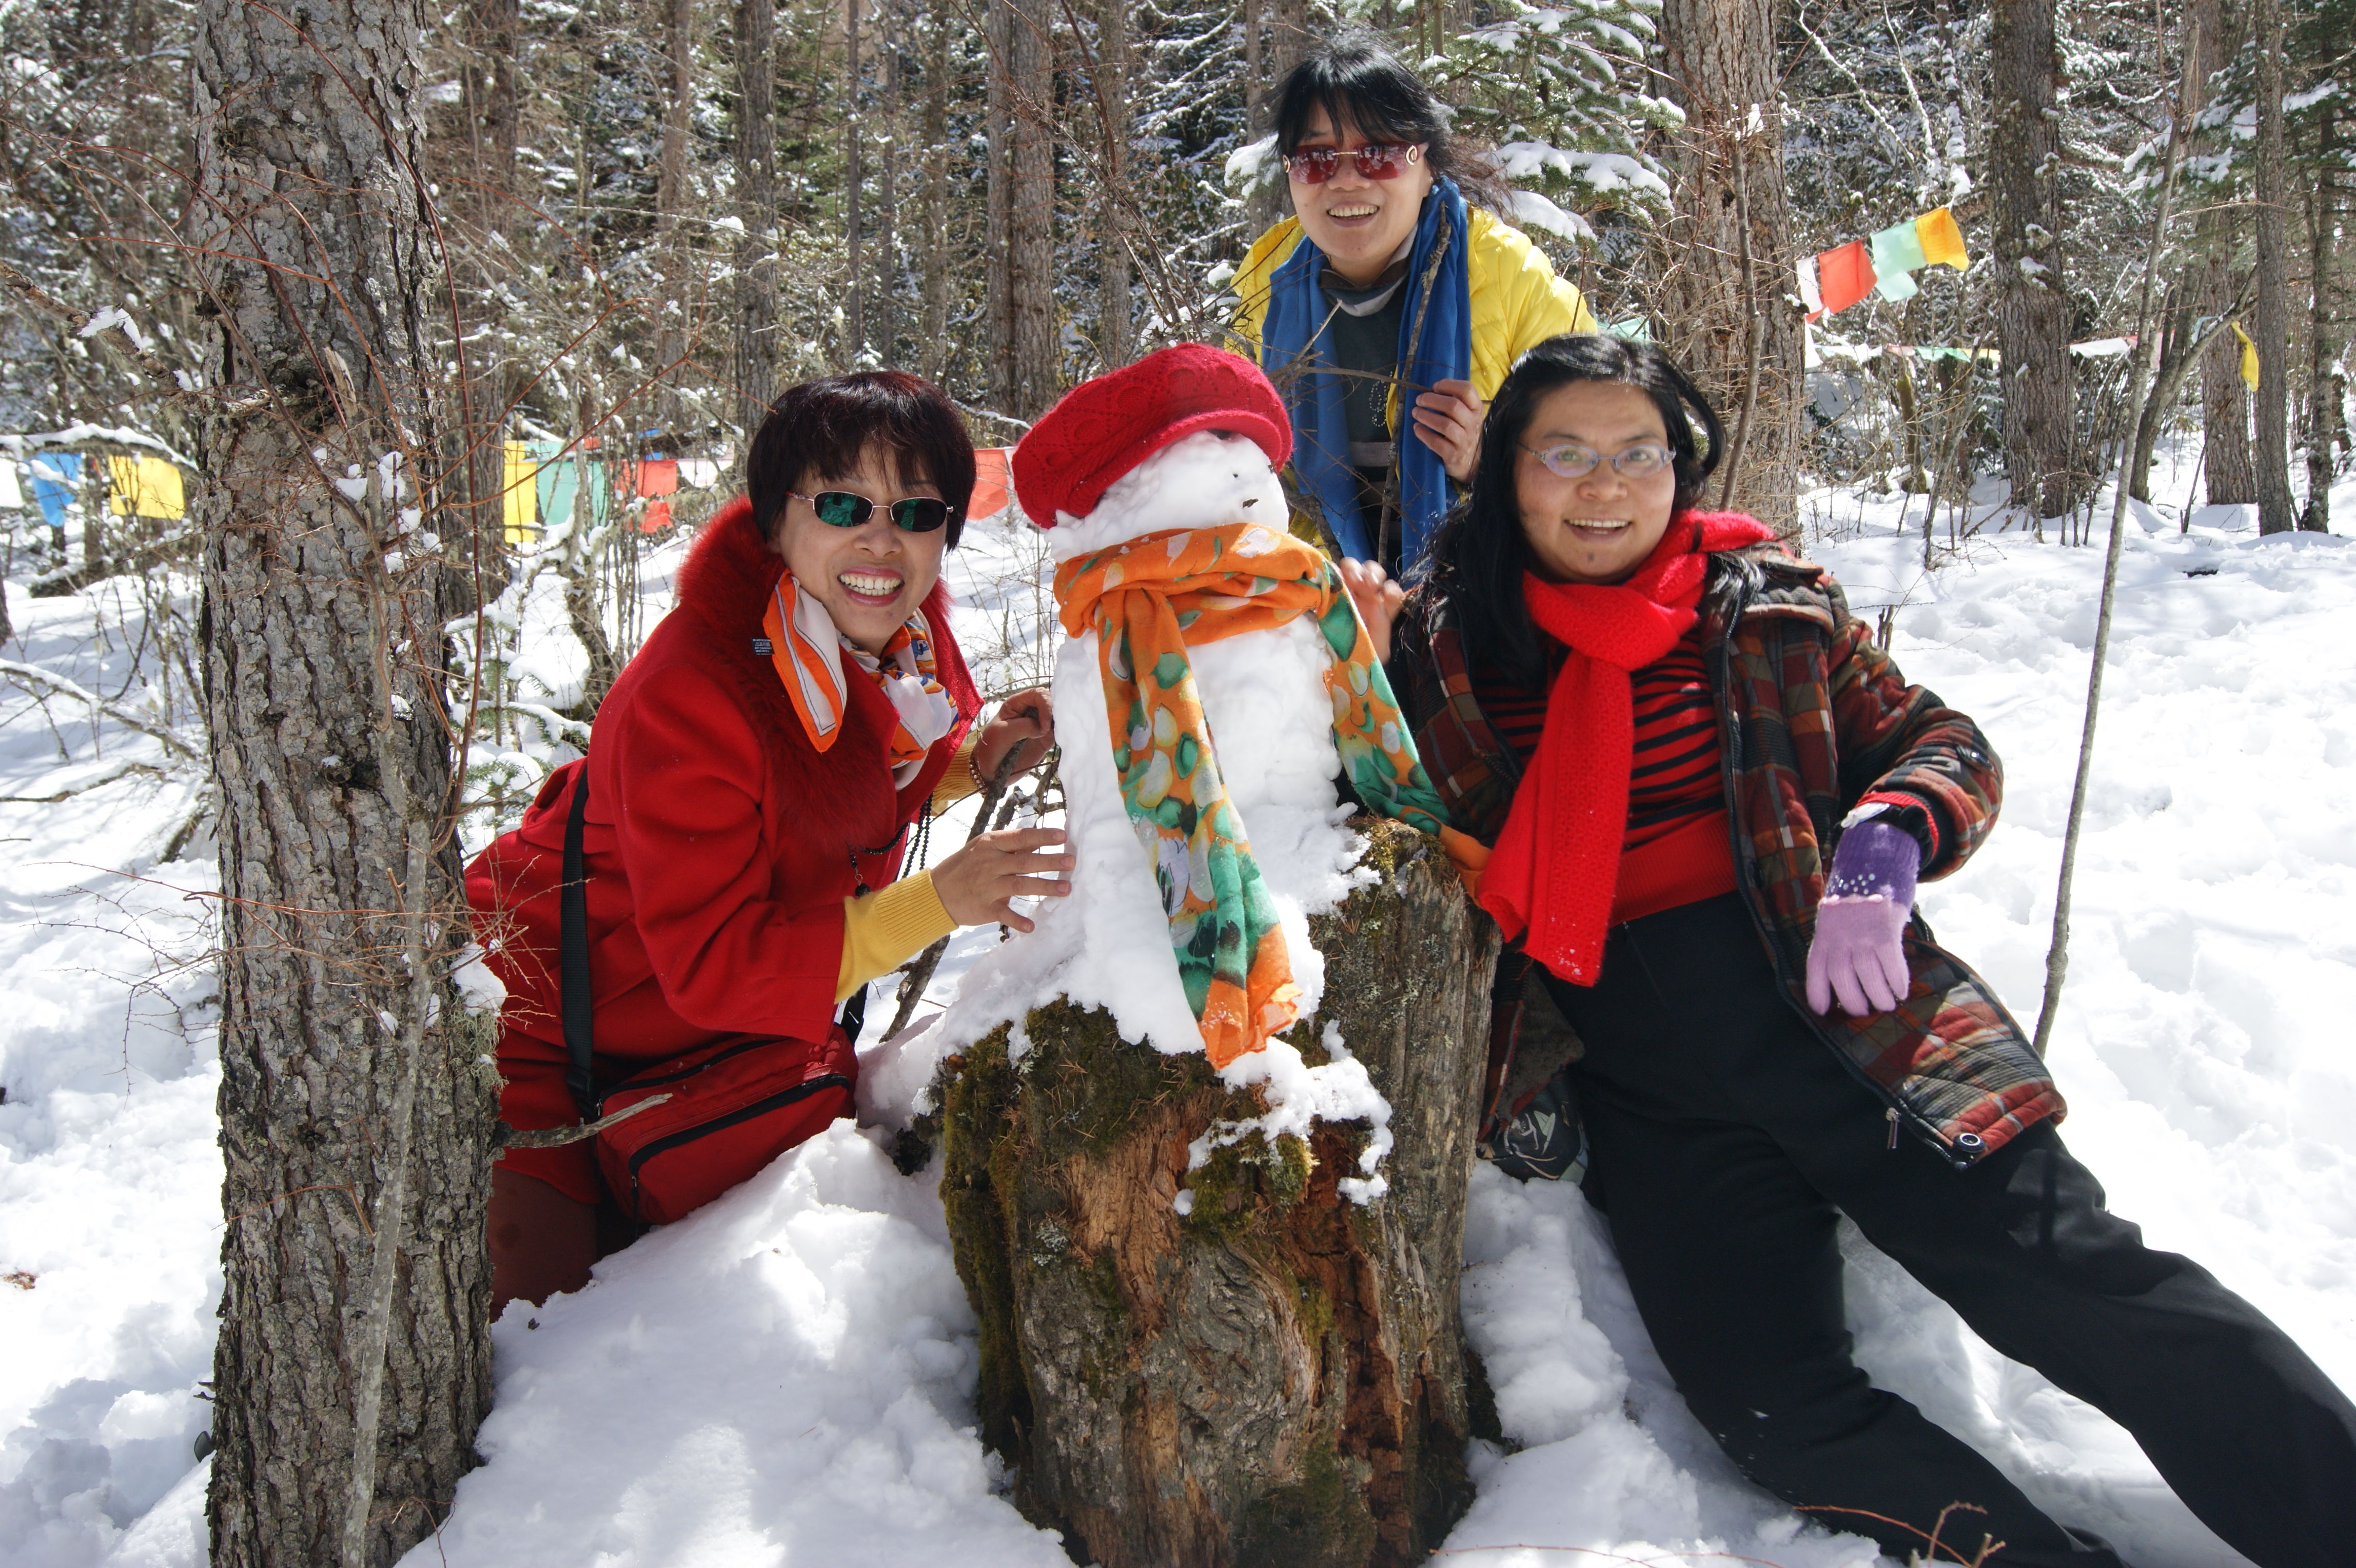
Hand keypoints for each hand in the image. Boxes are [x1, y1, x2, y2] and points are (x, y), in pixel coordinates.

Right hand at [932, 827, 1072, 933]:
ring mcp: (987, 886)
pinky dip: (1017, 921)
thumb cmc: (965, 867)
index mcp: (991, 845)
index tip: (1063, 836)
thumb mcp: (983, 849)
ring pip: (1020, 885)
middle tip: (1071, 862)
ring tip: (1066, 889)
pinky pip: (1003, 914)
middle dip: (1050, 862)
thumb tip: (1040, 840)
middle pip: (1025, 861)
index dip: (1042, 837)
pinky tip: (1031, 927)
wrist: (936, 893)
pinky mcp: (984, 908)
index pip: (1021, 838)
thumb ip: (1010, 846)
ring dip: (1044, 887)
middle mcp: (990, 863)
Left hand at [973, 688, 1053, 783]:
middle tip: (1048, 729)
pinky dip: (1061, 734)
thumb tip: (1044, 729)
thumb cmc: (991, 748)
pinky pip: (1057, 732)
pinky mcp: (1044, 740)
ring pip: (1056, 717)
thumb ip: (1024, 726)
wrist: (990, 770)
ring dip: (1059, 723)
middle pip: (1050, 702)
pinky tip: (1058, 739)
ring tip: (1052, 735)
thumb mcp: (1003, 732)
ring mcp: (1038, 725)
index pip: (1037, 694)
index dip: (1045, 704)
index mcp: (1016, 704)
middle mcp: (1029, 712)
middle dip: (1054, 713)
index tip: (1044, 724)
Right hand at [1337, 557, 1404, 662]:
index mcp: (1380, 610)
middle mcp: (1364, 597)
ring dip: (1354, 571)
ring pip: (1354, 567)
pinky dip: (1333, 572)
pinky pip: (1331, 572)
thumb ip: (1382, 628)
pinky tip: (1334, 583)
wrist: (1331, 667)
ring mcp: (1346, 591)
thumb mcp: (1376, 650)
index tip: (1383, 596)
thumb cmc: (1357, 658)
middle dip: (1372, 575)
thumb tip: (1377, 604)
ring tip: (1350, 583)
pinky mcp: (1327, 590)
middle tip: (1366, 586)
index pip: (1391, 591)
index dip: (1390, 590)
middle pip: (1373, 572)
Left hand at [1410, 377, 1485, 483]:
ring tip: (1415, 412)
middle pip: (1453, 406)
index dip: (1449, 385)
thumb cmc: (1463, 432)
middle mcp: (1472, 424)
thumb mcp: (1466, 415)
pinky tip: (1417, 428)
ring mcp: (1464, 440)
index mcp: (1476, 409)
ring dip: (1426, 416)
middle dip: (1432, 400)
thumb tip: (1433, 390)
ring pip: (1445, 425)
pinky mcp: (1453, 455)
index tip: (1435, 387)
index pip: (1467, 390)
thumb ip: (1456, 401)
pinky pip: (1436, 443)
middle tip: (1419, 400)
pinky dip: (1424, 434)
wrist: (1472, 463)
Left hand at [1803, 817, 1921, 1016]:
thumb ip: (1834, 944)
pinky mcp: (1885, 930)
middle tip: (1865, 1011)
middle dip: (1853, 1002)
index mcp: (1823, 935)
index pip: (1815, 971)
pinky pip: (1891, 964)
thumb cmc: (1854, 903)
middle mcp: (1839, 936)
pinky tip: (1901, 990)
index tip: (1824, 1012)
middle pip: (1842, 978)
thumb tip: (1843, 980)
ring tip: (1886, 1005)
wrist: (1874, 867)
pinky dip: (1897, 981)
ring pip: (1868, 976)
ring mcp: (1861, 934)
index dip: (1817, 994)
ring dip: (1879, 996)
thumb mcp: (1833, 919)